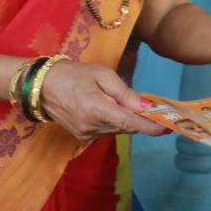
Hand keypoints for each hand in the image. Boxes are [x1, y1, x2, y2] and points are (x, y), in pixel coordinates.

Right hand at [31, 60, 169, 139]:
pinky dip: (117, 121)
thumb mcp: (102, 75)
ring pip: (119, 130)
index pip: (132, 124)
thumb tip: (147, 107)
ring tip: (133, 104)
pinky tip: (116, 109)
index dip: (153, 127)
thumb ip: (125, 93)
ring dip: (130, 120)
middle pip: (128, 128)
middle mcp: (92, 127)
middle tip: (158, 108)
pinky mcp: (83, 135)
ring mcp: (86, 134)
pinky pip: (108, 130)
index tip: (170, 126)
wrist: (40, 86)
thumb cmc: (72, 74)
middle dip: (144, 120)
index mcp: (97, 110)